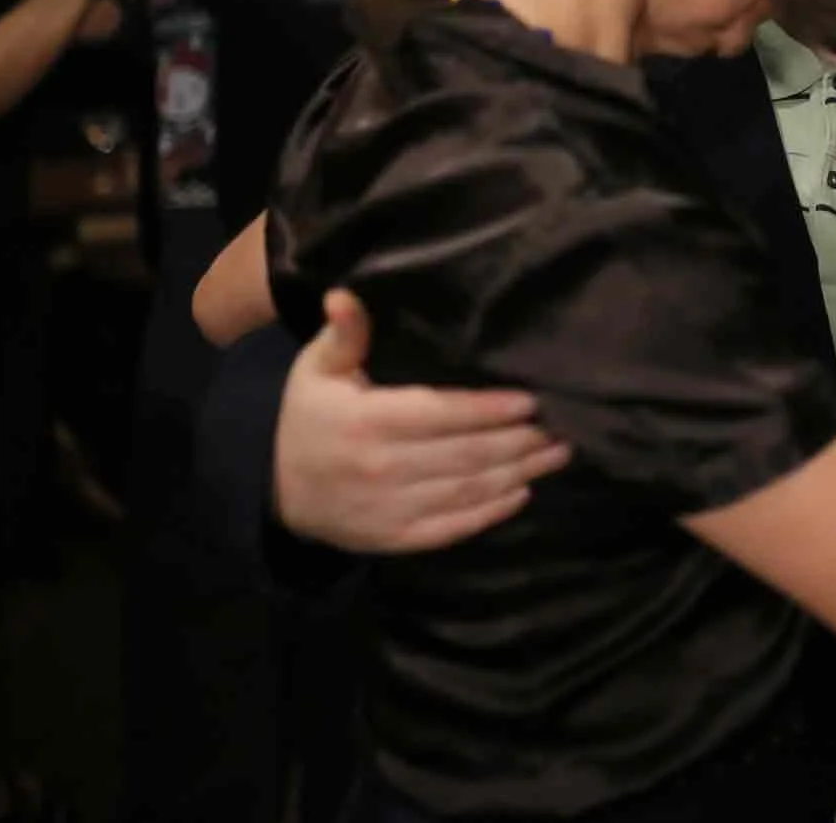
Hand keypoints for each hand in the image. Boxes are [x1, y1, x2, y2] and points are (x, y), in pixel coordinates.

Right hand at [275, 289, 572, 553]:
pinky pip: (451, 528)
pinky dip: (490, 513)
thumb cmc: (309, 416)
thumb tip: (343, 295)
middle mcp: (383, 468)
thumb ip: (344, 334)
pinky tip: (522, 493)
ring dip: (519, 473)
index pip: (442, 414)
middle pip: (467, 454)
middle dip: (521, 441)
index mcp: (369, 421)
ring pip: (468, 491)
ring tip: (557, 454)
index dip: (490, 409)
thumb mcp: (317, 368)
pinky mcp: (395, 540)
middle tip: (562, 426)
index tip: (531, 400)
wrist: (274, 490)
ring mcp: (390, 509)